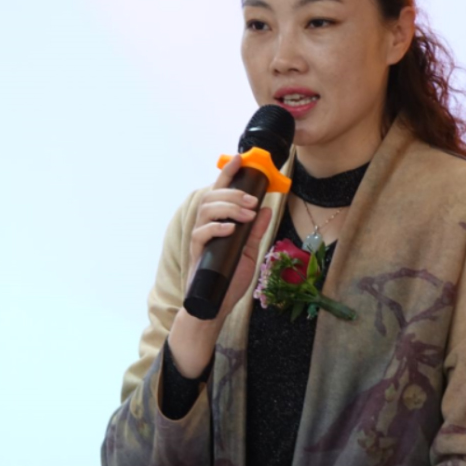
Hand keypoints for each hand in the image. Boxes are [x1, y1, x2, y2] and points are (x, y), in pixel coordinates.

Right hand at [170, 154, 272, 377]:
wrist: (216, 306)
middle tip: (253, 201)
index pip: (220, 192)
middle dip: (234, 194)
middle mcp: (207, 227)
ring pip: (206, 210)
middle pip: (212, 197)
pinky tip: (230, 229)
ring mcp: (201, 239)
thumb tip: (268, 209)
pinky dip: (217, 228)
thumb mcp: (249, 253)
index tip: (239, 159)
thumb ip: (255, 231)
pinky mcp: (197, 253)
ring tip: (247, 213)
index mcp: (219, 223)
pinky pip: (202, 234)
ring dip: (228, 207)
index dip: (228, 174)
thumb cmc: (229, 280)